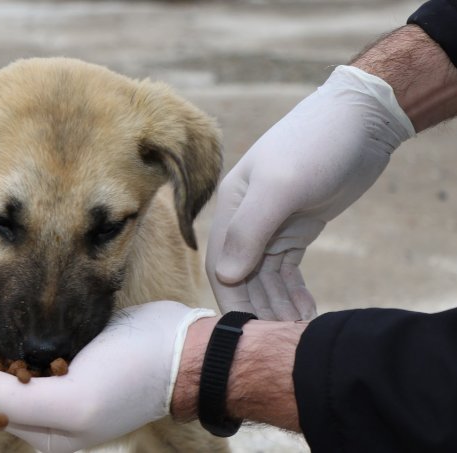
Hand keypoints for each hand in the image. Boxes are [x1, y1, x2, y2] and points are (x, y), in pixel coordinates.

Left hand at [0, 288, 214, 452]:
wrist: (184, 354)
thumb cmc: (133, 377)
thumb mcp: (76, 400)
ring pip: (3, 350)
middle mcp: (42, 406)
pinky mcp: (70, 355)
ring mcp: (56, 380)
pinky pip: (25, 338)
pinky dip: (7, 318)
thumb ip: (16, 400)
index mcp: (39, 425)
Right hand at [206, 65, 414, 320]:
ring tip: (296, 331)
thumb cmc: (315, 145)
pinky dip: (293, 293)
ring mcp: (271, 225)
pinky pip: (286, 271)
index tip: (248, 331)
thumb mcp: (281, 186)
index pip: (221, 263)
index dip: (232, 299)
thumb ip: (249, 230)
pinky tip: (305, 312)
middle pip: (242, 275)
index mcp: (231, 206)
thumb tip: (224, 276)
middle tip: (278, 338)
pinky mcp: (295, 229)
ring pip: (265, 277)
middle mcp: (245, 219)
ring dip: (277, 305)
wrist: (360, 121)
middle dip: (257, 307)